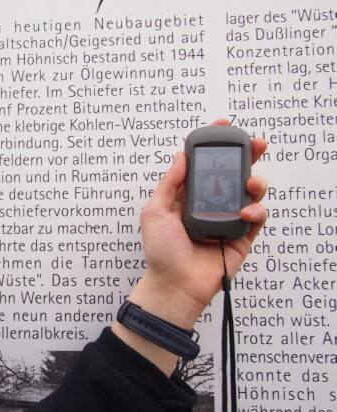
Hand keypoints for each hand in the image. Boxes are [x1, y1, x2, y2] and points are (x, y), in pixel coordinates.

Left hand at [113, 122, 267, 373]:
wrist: (174, 285)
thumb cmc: (161, 251)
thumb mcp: (155, 212)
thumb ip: (169, 183)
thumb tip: (181, 155)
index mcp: (188, 194)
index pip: (205, 164)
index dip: (215, 145)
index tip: (225, 126)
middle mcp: (210, 203)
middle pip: (234, 172)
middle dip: (248, 155)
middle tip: (257, 144)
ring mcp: (228, 219)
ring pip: (251, 192)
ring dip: (256, 182)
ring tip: (250, 184)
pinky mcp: (242, 237)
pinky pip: (258, 217)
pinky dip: (256, 212)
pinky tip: (245, 214)